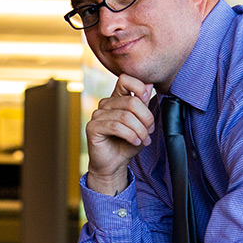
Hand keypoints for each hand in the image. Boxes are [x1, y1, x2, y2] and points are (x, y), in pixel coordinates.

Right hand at [87, 74, 155, 194]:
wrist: (115, 164)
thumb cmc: (127, 143)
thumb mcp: (141, 123)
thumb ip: (143, 104)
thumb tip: (149, 84)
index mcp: (116, 98)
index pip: (125, 79)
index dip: (139, 88)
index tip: (147, 105)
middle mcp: (105, 104)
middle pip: (132, 102)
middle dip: (146, 119)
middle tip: (149, 132)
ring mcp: (97, 114)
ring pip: (126, 116)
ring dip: (139, 131)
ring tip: (143, 140)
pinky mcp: (93, 127)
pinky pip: (116, 127)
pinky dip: (130, 136)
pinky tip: (135, 142)